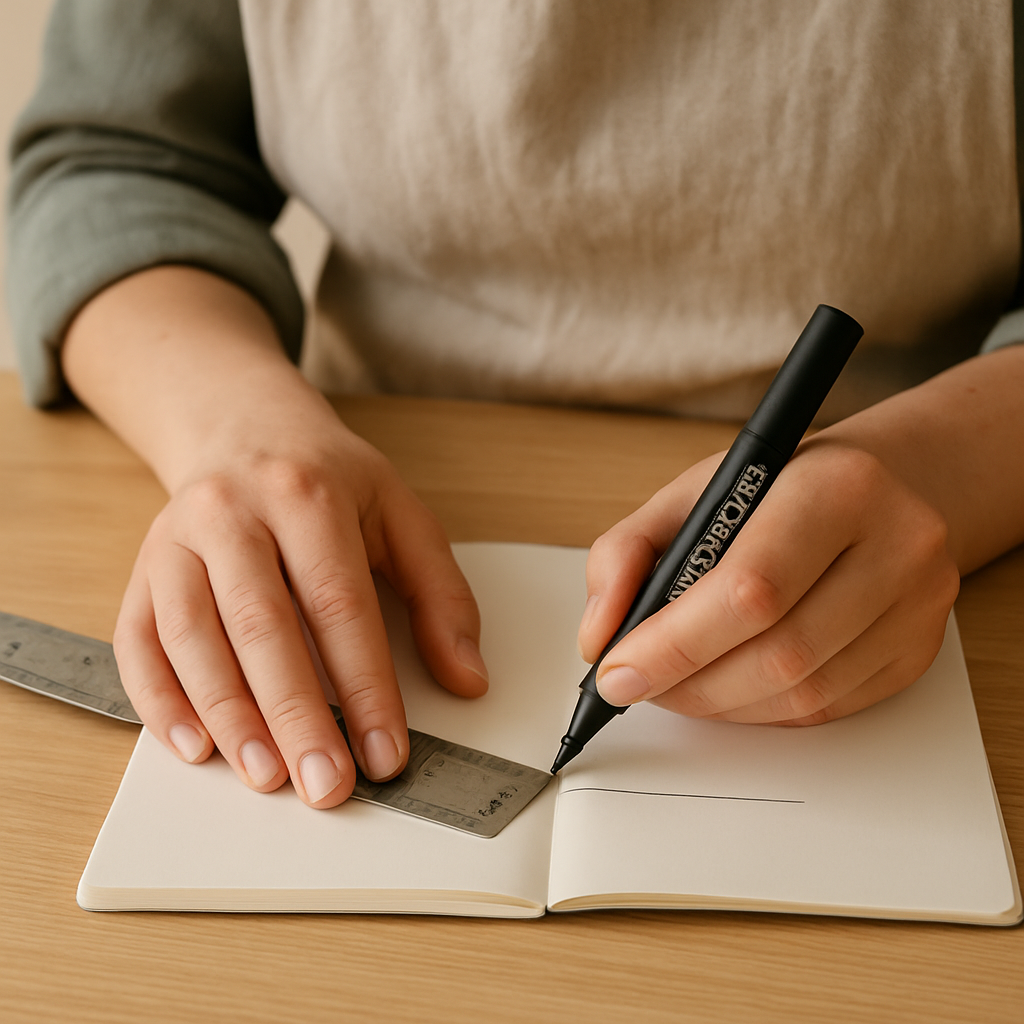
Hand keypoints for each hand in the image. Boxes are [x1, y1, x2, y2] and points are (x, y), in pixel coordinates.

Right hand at [62, 267, 487, 806]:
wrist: (247, 429)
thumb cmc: (329, 482)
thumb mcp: (401, 515)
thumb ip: (441, 595)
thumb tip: (468, 678)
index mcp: (308, 496)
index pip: (340, 604)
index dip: (364, 685)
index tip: (386, 751)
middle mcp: (233, 513)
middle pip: (264, 625)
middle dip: (296, 715)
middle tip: (326, 784)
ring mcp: (176, 541)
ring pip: (193, 636)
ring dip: (229, 715)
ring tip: (266, 775)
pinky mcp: (143, 569)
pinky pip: (137, 639)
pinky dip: (159, 699)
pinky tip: (194, 746)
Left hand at [577, 434, 959, 725]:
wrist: (880, 487)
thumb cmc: (777, 489)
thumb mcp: (693, 492)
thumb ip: (627, 552)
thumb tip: (598, 637)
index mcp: (835, 486)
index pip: (750, 588)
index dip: (675, 644)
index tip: (616, 671)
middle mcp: (897, 544)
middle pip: (779, 652)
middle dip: (689, 683)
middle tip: (637, 685)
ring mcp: (918, 606)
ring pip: (802, 693)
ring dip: (719, 705)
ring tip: (675, 684)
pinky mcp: (918, 653)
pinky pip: (827, 709)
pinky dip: (760, 710)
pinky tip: (728, 687)